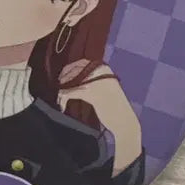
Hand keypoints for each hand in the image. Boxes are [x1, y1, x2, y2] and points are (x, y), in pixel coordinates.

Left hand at [58, 60, 142, 175]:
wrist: (125, 122)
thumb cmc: (113, 106)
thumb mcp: (103, 86)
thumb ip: (91, 77)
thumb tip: (69, 74)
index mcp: (104, 68)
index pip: (80, 63)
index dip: (68, 69)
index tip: (62, 76)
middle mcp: (100, 71)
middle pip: (74, 70)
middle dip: (64, 79)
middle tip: (59, 89)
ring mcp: (96, 81)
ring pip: (71, 81)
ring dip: (62, 90)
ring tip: (60, 98)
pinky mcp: (91, 93)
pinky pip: (71, 93)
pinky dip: (63, 99)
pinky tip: (63, 105)